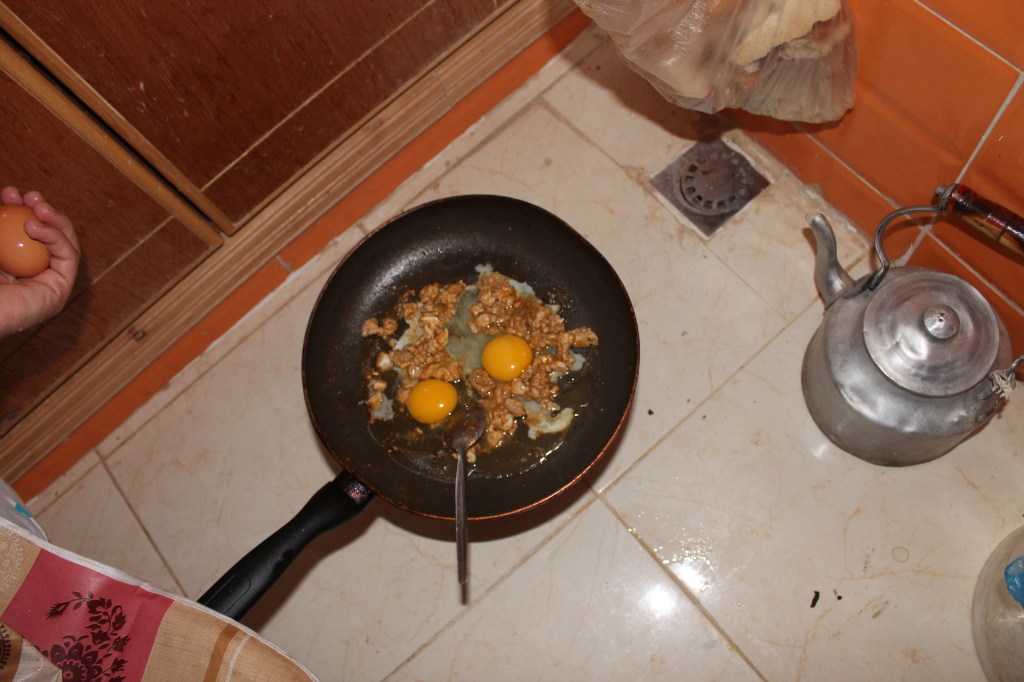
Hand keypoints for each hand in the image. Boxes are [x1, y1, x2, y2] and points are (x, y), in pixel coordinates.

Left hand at [0, 187, 79, 338]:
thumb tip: (7, 195)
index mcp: (12, 268)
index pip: (24, 235)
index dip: (21, 211)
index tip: (10, 193)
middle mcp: (33, 276)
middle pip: (49, 238)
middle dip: (43, 212)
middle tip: (29, 195)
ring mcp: (49, 283)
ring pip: (64, 244)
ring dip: (55, 220)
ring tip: (37, 205)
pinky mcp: (60, 289)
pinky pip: (68, 256)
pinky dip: (56, 236)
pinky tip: (36, 226)